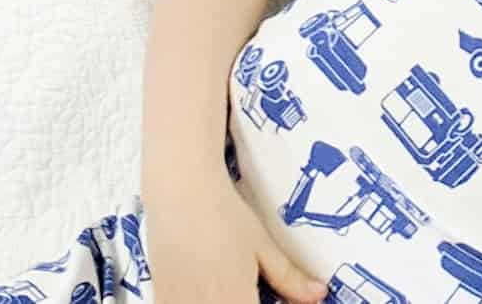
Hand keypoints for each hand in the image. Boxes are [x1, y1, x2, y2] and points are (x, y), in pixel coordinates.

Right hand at [145, 178, 325, 303]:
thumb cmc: (225, 214)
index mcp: (237, 299)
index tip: (277, 301)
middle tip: (254, 291)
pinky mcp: (162, 299)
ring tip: (230, 288)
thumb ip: (289, 278)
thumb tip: (319, 294)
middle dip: (248, 303)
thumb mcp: (262, 244)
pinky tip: (205, 291)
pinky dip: (196, 302)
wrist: (180, 190)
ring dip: (225, 303)